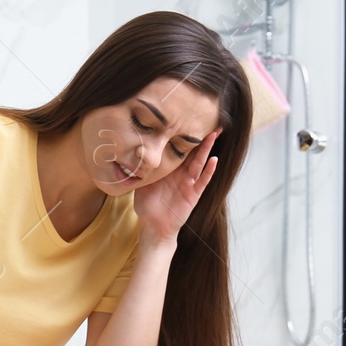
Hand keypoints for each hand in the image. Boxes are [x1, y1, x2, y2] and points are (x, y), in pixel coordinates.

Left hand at [134, 127, 221, 243]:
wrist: (153, 226)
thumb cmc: (147, 205)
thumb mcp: (141, 182)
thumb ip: (141, 168)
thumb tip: (131, 151)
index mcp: (169, 169)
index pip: (178, 148)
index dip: (184, 135)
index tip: (187, 119)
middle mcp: (181, 173)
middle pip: (193, 151)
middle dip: (202, 137)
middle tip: (211, 121)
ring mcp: (189, 183)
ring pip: (199, 162)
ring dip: (207, 149)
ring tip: (214, 134)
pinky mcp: (193, 194)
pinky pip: (202, 181)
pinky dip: (208, 170)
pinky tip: (214, 160)